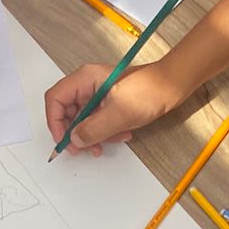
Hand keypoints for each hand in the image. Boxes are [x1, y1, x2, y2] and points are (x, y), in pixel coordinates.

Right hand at [44, 62, 178, 154]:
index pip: (55, 99)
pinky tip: (120, 135)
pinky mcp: (108, 102)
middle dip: (75, 133)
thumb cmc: (150, 90)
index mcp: (85, 79)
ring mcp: (98, 93)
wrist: (173, 86)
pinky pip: (97, 120)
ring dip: (92, 135)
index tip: (64, 140)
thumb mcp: (119, 113)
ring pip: (82, 119)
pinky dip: (105, 132)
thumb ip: (92, 128)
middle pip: (66, 111)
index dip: (54, 121)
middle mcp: (88, 85)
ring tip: (106, 143)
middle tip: (82, 148)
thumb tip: (74, 140)